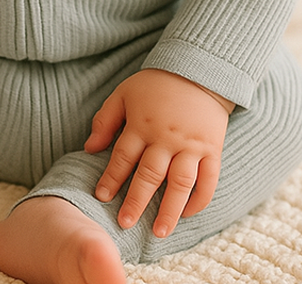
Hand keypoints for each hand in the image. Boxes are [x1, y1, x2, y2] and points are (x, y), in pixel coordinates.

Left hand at [85, 69, 231, 237]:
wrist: (199, 69)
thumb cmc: (156, 83)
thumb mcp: (124, 93)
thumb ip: (106, 120)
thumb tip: (89, 148)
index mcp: (142, 124)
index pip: (123, 156)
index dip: (111, 178)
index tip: (102, 197)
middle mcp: (166, 137)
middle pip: (149, 175)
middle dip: (136, 201)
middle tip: (124, 223)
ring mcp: (191, 145)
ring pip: (180, 183)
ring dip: (169, 210)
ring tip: (159, 232)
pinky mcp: (212, 148)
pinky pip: (208, 179)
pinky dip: (199, 199)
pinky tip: (187, 214)